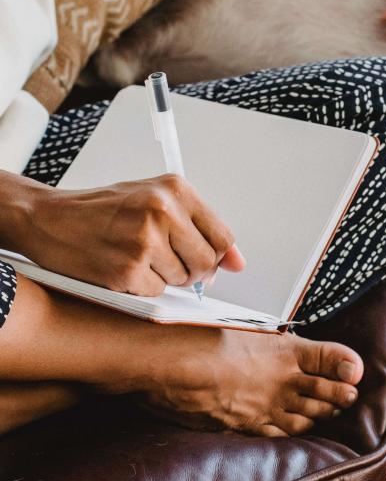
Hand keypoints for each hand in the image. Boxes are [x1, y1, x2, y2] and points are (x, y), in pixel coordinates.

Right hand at [22, 174, 245, 295]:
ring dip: (166, 276)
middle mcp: (163, 211)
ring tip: (140, 256)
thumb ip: (201, 226)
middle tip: (171, 260)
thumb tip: (238, 262)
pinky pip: (157, 291)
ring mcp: (144, 242)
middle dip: (195, 270)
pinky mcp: (127, 270)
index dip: (219, 255)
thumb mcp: (157, 200)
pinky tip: (125, 266)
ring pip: (183, 280)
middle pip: (208, 263)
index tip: (208, 260)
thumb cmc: (106, 208)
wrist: (52, 218)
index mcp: (176, 189)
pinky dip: (145, 286)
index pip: (223, 236)